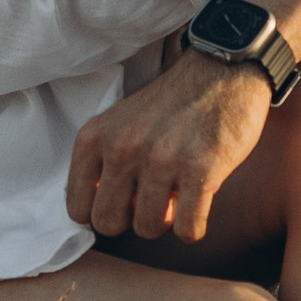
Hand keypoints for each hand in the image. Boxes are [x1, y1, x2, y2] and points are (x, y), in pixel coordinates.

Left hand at [67, 54, 269, 243]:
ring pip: (148, 228)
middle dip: (133, 220)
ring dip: (167, 221)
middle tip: (154, 199)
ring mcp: (161, 160)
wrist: (222, 71)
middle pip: (108, 224)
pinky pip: (188, 229)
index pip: (78, 209)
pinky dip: (194, 227)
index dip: (104, 210)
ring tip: (179, 196)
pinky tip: (200, 207)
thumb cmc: (172, 104)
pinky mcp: (200, 170)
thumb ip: (104, 163)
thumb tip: (100, 216)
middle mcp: (122, 148)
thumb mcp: (121, 123)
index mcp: (96, 137)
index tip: (126, 198)